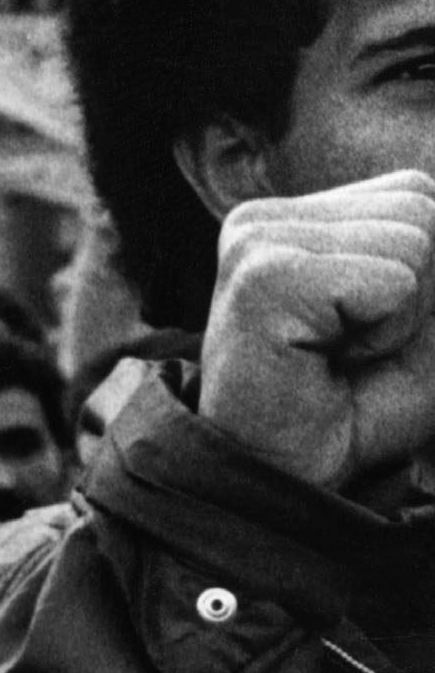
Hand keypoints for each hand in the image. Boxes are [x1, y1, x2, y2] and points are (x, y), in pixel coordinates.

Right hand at [200, 175, 434, 495]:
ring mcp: (256, 239)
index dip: (427, 277)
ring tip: (342, 354)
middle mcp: (265, 216)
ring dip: (404, 317)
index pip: (419, 194)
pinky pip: (393, 282)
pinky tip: (328, 359)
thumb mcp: (426, 320)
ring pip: (416, 238)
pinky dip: (386, 333)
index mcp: (295, 216)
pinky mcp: (263, 275)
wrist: (289, 479)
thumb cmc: (360, 405)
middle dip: (421, 292)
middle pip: (422, 207)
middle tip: (357, 350)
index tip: (367, 331)